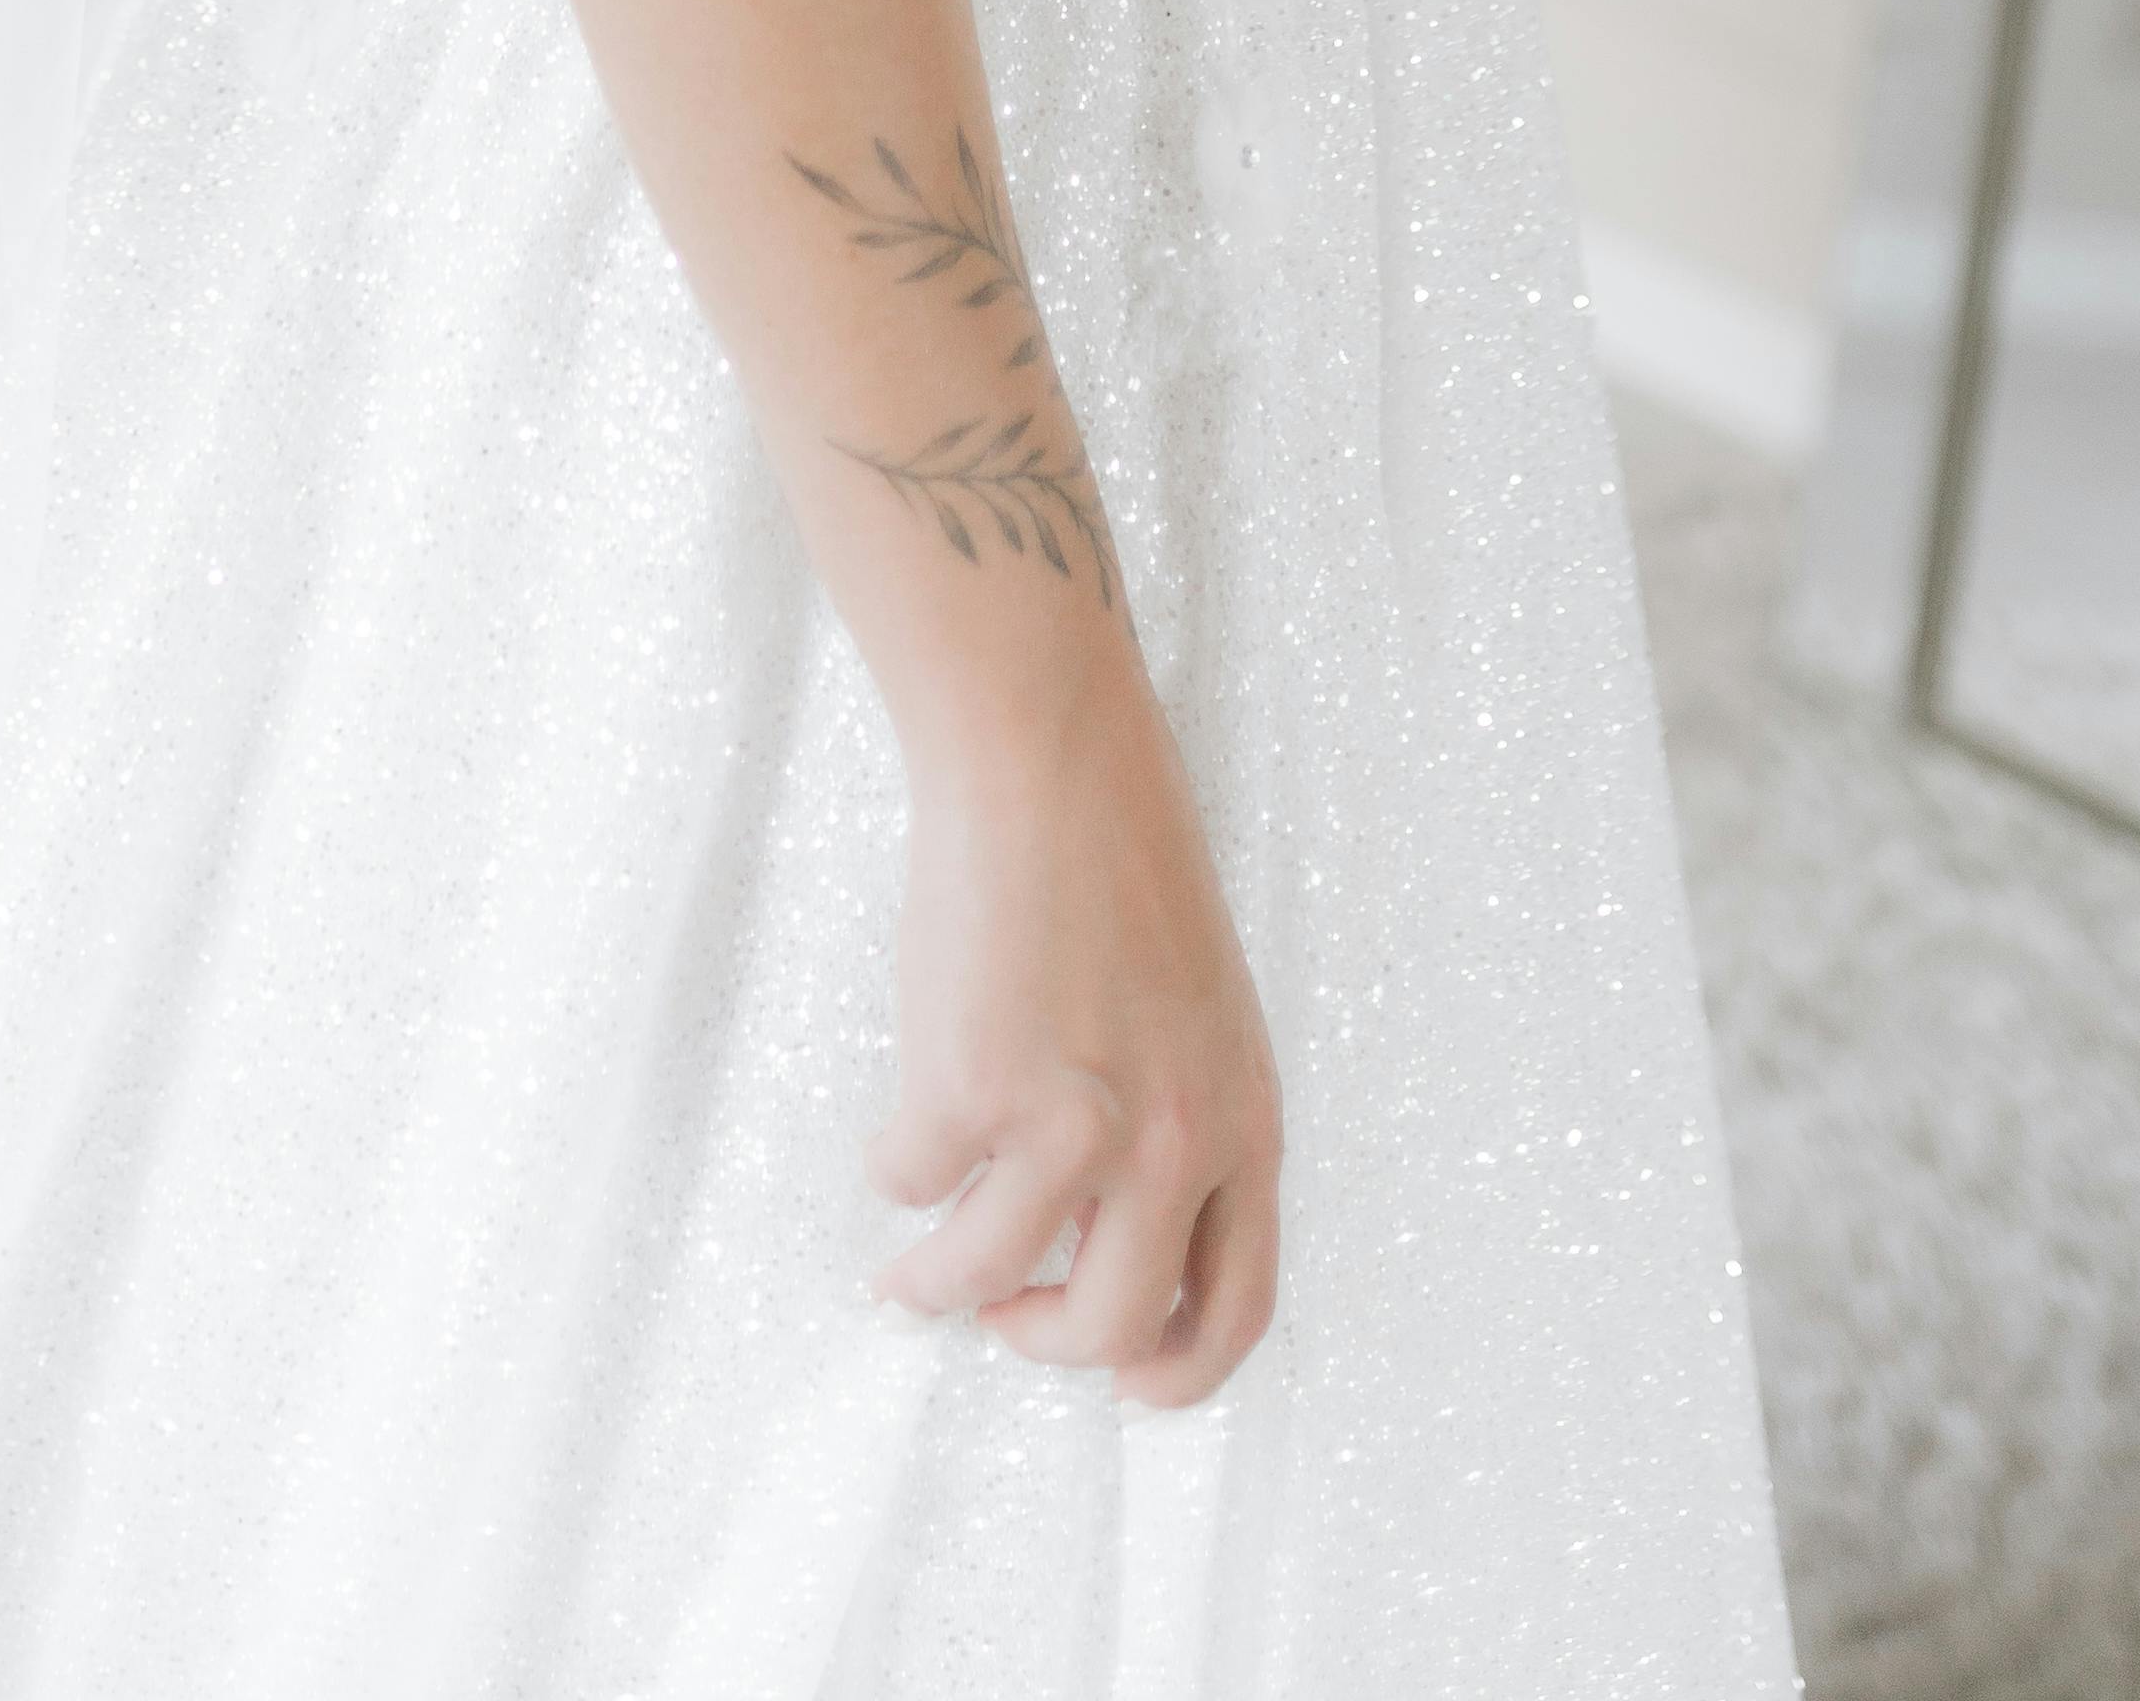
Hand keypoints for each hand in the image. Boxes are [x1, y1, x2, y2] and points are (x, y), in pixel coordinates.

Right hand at [865, 675, 1280, 1406]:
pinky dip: (895, 1173)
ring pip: (989, 1280)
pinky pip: (912, 1182)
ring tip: (913, 1262)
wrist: (1049, 758)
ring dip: (938, 1282)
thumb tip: (1103, 1234)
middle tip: (1005, 1312)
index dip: (1177, 1372)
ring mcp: (1070, 1126)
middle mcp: (1171, 1144)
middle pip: (1111, 1329)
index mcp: (1243, 1122)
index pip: (1237, 1309)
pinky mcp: (972, 1091)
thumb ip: (1177, 1121)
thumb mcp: (1200, 1012)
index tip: (1127, 1382)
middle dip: (1043, 1340)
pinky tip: (899, 1130)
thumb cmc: (1119, 861)